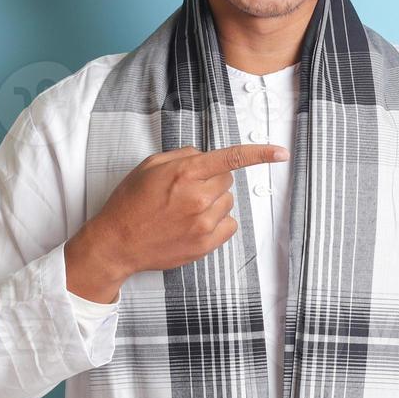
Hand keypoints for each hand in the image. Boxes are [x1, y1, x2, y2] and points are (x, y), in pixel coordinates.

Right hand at [64, 142, 287, 302]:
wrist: (117, 243)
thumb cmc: (130, 203)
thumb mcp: (149, 167)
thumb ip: (182, 156)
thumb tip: (205, 155)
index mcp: (185, 173)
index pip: (232, 158)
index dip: (260, 154)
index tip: (281, 153)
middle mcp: (198, 197)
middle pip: (227, 180)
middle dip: (212, 181)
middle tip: (186, 190)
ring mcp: (204, 223)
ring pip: (228, 202)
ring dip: (213, 202)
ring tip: (184, 210)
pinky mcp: (206, 244)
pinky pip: (228, 224)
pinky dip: (217, 222)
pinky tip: (193, 224)